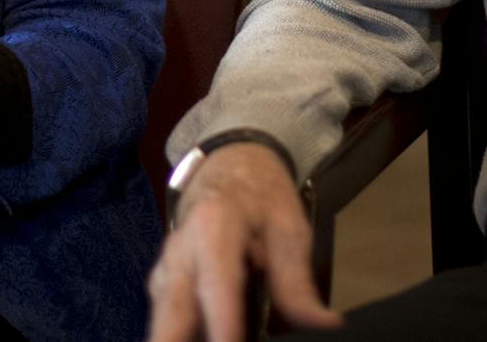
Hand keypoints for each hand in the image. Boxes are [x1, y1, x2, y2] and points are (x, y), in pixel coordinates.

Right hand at [147, 142, 343, 341]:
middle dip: (173, 339)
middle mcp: (180, 250)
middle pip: (171, 308)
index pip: (216, 280)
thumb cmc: (260, 194)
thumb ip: (296, 279)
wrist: (230, 163)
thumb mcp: (287, 226)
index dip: (221, 318)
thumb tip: (324, 324)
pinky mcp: (163, 285)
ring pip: (162, 317)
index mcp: (213, 225)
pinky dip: (175, 335)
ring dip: (172, 337)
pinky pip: (165, 317)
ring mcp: (166, 269)